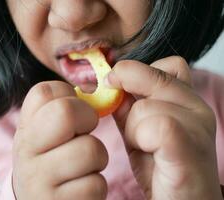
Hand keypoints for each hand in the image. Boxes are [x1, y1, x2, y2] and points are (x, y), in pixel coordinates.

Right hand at [12, 81, 107, 199]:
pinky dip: (95, 186)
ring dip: (97, 159)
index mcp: (25, 128)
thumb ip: (62, 110)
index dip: (71, 97)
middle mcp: (25, 151)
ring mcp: (38, 179)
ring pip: (91, 149)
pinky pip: (95, 184)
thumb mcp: (46, 135)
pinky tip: (79, 188)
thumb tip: (93, 88)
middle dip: (88, 119)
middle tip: (84, 134)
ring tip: (82, 167)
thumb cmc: (50, 162)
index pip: (44, 92)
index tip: (74, 115)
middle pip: (66, 112)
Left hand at [106, 56, 222, 198]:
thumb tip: (112, 85)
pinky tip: (147, 152)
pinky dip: (139, 138)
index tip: (117, 85)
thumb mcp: (140, 130)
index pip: (168, 64)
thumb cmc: (160, 167)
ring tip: (143, 147)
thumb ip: (129, 108)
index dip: (138, 72)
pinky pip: (154, 125)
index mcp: (188, 101)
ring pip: (145, 106)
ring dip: (132, 128)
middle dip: (129, 98)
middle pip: (154, 77)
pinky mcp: (188, 149)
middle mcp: (198, 108)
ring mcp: (196, 127)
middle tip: (129, 123)